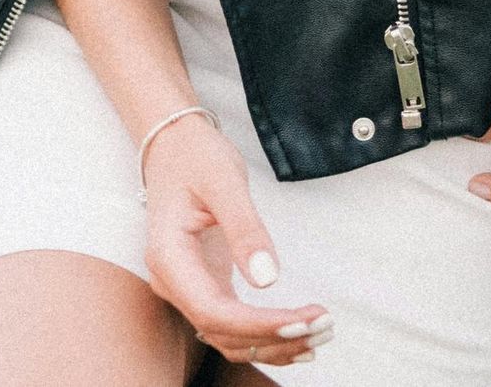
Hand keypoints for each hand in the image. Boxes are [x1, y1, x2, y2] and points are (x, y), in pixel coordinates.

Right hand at [142, 116, 329, 368]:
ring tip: (318, 335)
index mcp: (169, 257)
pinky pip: (232, 325)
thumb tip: (268, 279)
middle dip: (273, 336)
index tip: (300, 321)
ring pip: (228, 337)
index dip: (257, 324)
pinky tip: (296, 338)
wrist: (175, 146)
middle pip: (222, 332)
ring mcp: (187, 288)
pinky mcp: (205, 286)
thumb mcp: (223, 179)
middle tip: (322, 326)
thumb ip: (244, 227)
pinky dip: (264, 335)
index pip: (212, 311)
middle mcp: (173, 282)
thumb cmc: (195, 157)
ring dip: (273, 343)